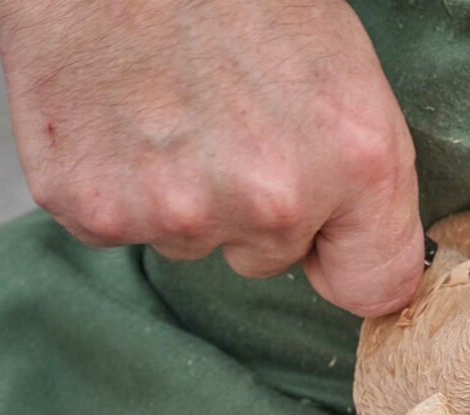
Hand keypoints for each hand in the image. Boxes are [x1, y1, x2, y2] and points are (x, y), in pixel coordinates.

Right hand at [0, 0, 420, 315]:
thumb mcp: (346, 75)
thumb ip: (363, 183)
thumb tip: (350, 257)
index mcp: (355, 162)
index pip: (374, 285)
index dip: (347, 264)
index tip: (330, 247)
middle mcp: (273, 200)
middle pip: (268, 260)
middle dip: (254, 208)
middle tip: (227, 122)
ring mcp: (178, 210)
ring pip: (192, 242)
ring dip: (185, 194)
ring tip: (173, 107)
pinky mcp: (95, 207)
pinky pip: (120, 226)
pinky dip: (118, 184)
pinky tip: (124, 117)